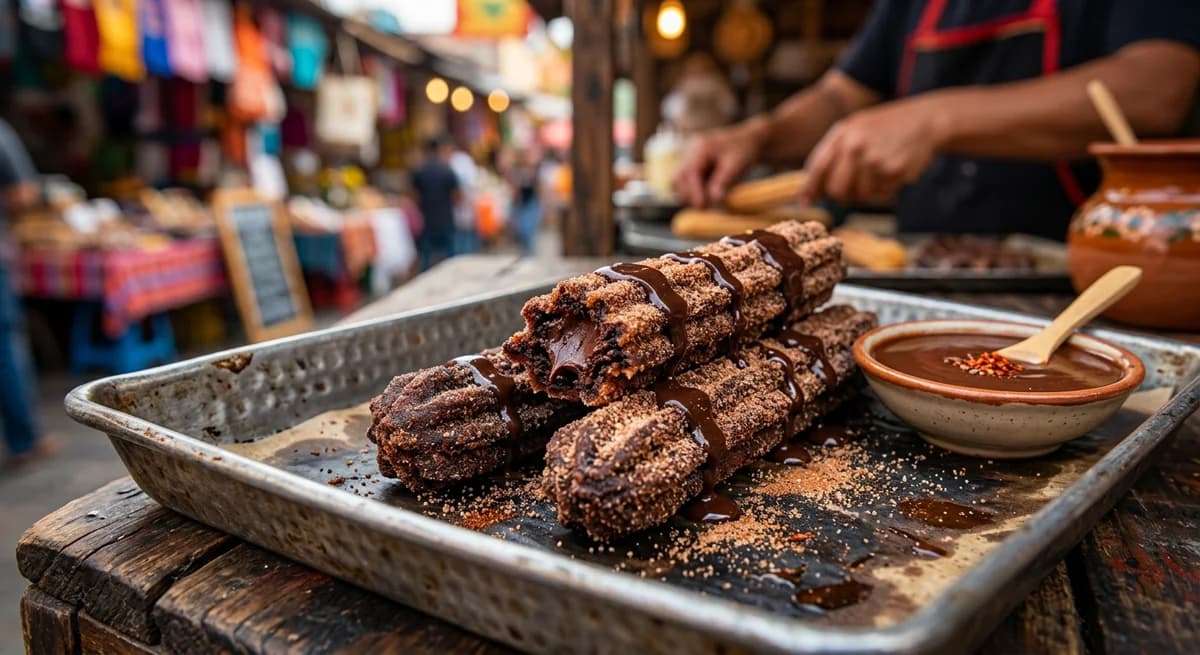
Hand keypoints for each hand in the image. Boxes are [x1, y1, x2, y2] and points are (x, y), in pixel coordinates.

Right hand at [672, 119, 767, 206]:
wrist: (749, 140)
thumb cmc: (745, 150)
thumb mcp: (737, 165)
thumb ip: (724, 181)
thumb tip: (713, 200)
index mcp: (701, 147)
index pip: (689, 172)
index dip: (693, 191)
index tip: (702, 206)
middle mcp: (691, 151)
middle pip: (677, 178)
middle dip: (688, 195)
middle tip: (705, 207)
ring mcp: (689, 158)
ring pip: (678, 182)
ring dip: (689, 194)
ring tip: (706, 202)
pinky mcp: (691, 166)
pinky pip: (685, 183)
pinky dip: (693, 191)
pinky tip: (706, 195)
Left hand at [802, 98, 946, 204]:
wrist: (925, 120)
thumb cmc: (884, 127)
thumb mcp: (854, 129)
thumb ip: (831, 155)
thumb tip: (808, 192)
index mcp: (842, 134)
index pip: (817, 168)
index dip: (809, 189)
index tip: (805, 202)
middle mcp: (855, 146)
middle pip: (836, 189)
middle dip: (841, 195)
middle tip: (851, 190)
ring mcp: (875, 159)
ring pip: (860, 195)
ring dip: (866, 192)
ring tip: (876, 173)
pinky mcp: (894, 171)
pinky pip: (881, 194)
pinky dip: (884, 188)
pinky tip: (891, 170)